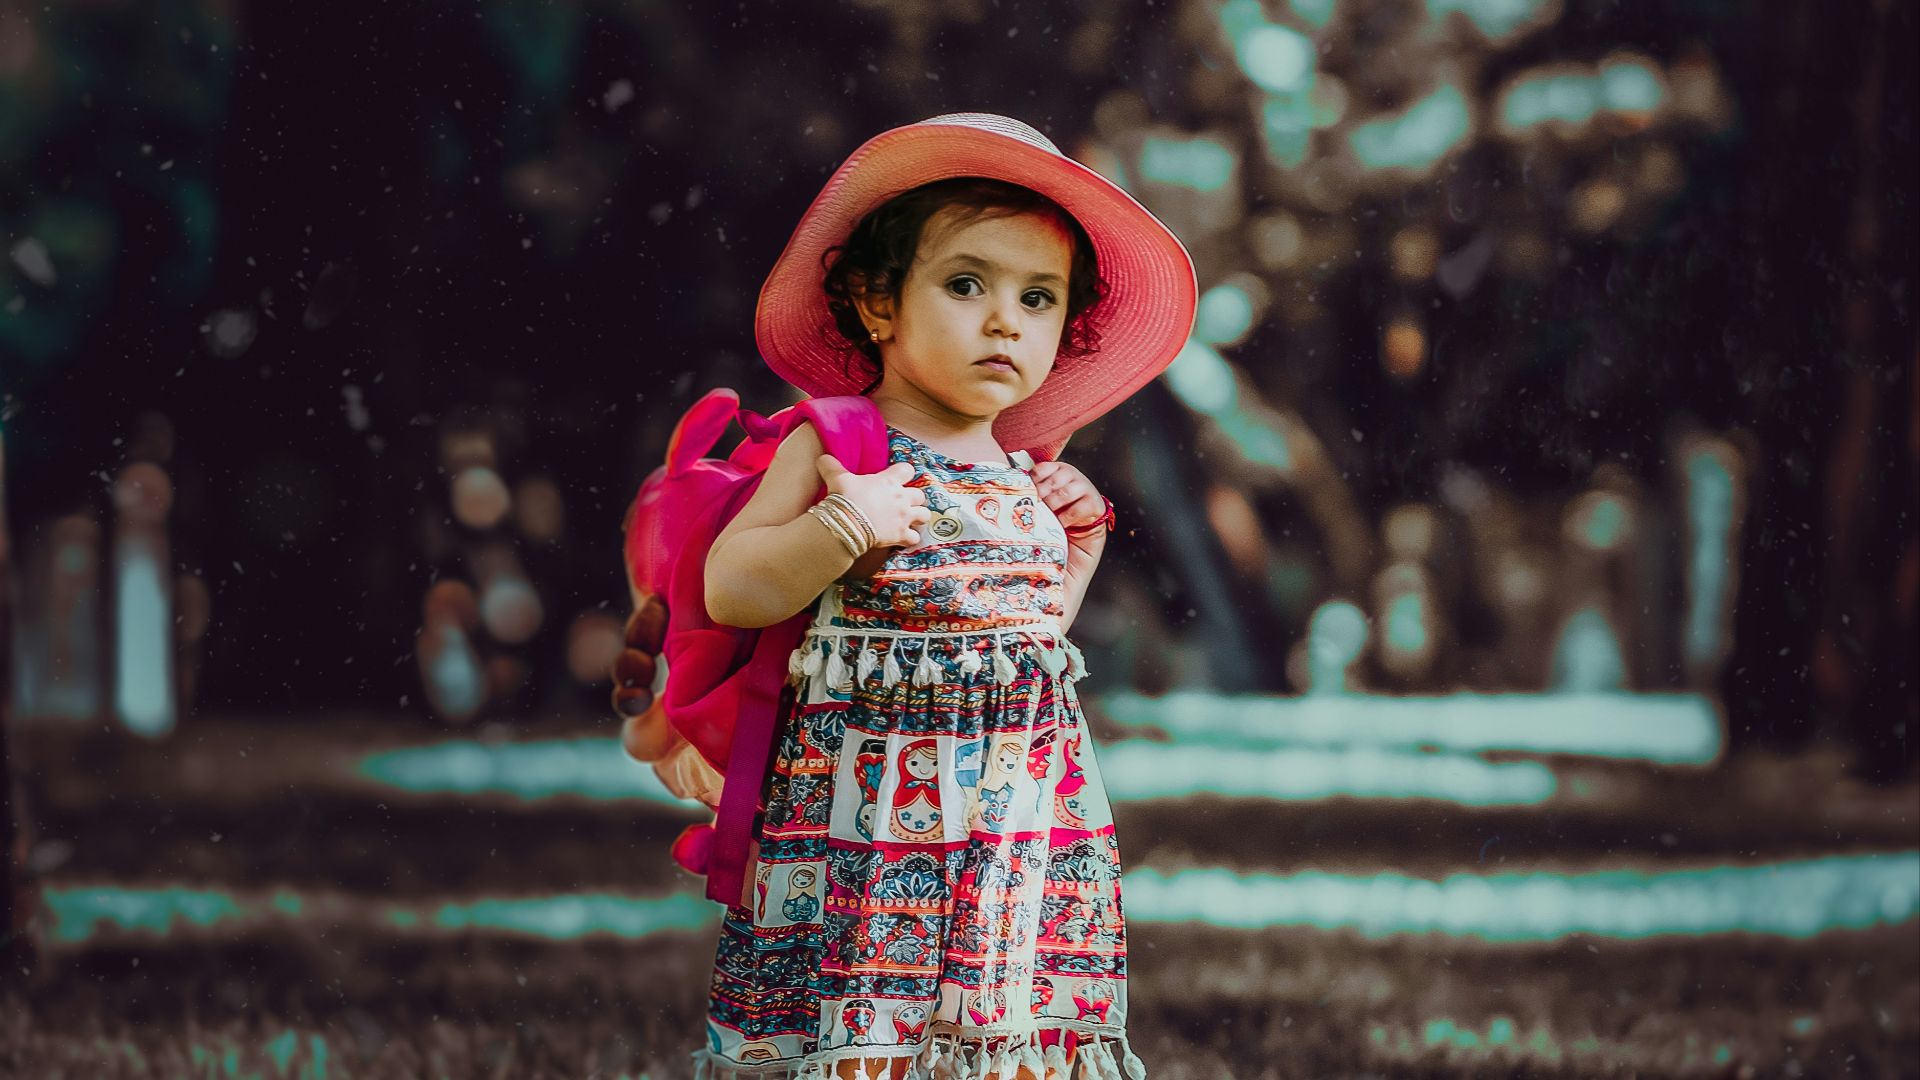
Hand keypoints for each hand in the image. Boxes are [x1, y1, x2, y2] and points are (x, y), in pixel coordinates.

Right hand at [814, 456, 930, 549]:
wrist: (848, 523)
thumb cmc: (846, 497)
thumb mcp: (837, 477)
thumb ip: (831, 466)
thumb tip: (822, 458)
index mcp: (889, 481)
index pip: (907, 469)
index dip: (903, 473)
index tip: (897, 477)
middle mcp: (901, 498)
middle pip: (920, 494)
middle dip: (914, 498)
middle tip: (902, 502)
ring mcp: (904, 517)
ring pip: (924, 515)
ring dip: (918, 517)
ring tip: (910, 519)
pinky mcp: (901, 535)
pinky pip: (915, 537)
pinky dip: (910, 538)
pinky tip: (903, 538)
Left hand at [1032, 460, 1107, 536]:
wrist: (1083, 520)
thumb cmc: (1061, 505)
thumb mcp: (1048, 494)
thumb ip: (1036, 490)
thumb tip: (1016, 496)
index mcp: (1057, 468)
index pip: (1041, 469)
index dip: (1032, 482)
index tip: (1026, 493)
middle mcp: (1071, 474)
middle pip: (1052, 482)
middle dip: (1041, 496)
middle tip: (1033, 506)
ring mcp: (1084, 487)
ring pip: (1064, 494)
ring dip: (1052, 506)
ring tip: (1045, 515)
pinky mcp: (1092, 503)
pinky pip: (1075, 511)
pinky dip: (1064, 519)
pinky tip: (1059, 523)